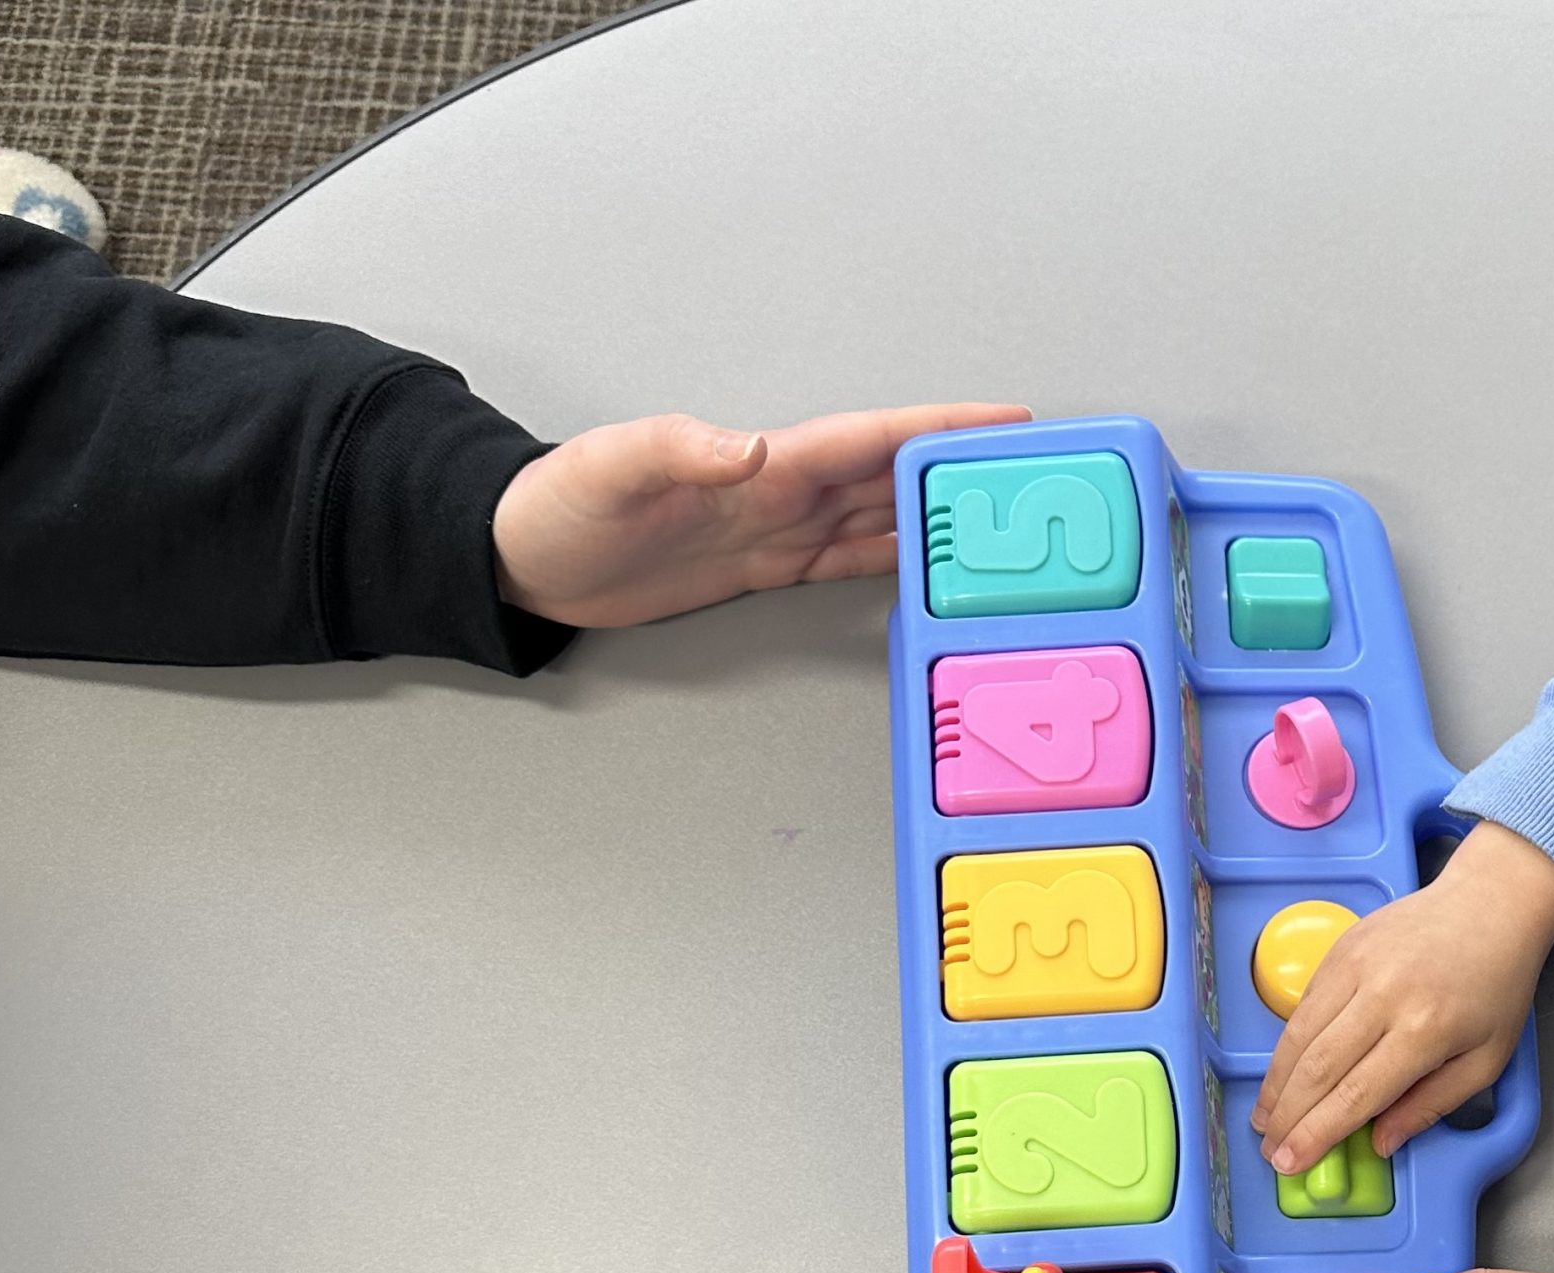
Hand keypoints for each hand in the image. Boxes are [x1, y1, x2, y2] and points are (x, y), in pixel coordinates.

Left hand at [491, 400, 1030, 626]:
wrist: (519, 558)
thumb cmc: (556, 508)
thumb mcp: (614, 470)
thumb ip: (684, 451)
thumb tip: (753, 448)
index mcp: (762, 463)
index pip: (870, 442)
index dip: (940, 433)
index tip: (1007, 426)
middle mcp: (780, 490)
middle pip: (893, 474)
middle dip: (964, 469)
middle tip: (1034, 474)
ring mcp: (774, 526)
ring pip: (880, 515)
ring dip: (939, 513)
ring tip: (1003, 518)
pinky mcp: (761, 565)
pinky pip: (846, 558)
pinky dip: (893, 557)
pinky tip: (927, 560)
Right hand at [1249, 820, 1553, 1177]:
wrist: (1492, 904)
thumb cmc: (1497, 985)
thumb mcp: (1486, 1060)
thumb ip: (1432, 1105)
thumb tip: (1381, 1143)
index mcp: (1424, 1030)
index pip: (1355, 1095)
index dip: (1316, 1134)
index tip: (1290, 1161)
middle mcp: (1383, 995)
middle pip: (1317, 1069)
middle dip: (1287, 1117)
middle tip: (1269, 1148)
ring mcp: (1356, 966)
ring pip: (1299, 1036)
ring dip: (1276, 1083)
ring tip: (1264, 1117)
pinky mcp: (1341, 947)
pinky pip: (1304, 1004)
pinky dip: (1288, 1044)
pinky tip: (1284, 1073)